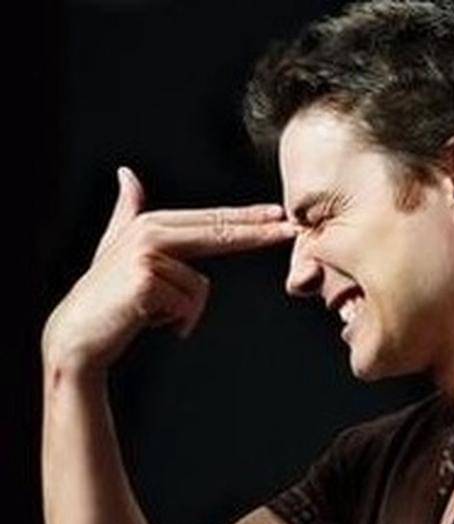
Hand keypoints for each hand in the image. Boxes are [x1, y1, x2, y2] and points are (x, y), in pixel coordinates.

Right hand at [41, 166, 298, 373]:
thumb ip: (127, 211)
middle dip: (257, 233)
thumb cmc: (106, 295)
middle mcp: (150, 233)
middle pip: (218, 233)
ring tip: (153, 313)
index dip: (247, 218)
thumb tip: (127, 174)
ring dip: (185, 311)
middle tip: (290, 230)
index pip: (210, 220)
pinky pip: (187, 306)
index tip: (279, 215)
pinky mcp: (147, 281)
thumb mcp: (115, 248)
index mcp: (151, 224)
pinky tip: (146, 320)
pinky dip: (175, 322)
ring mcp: (147, 256)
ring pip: (200, 288)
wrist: (78, 333)